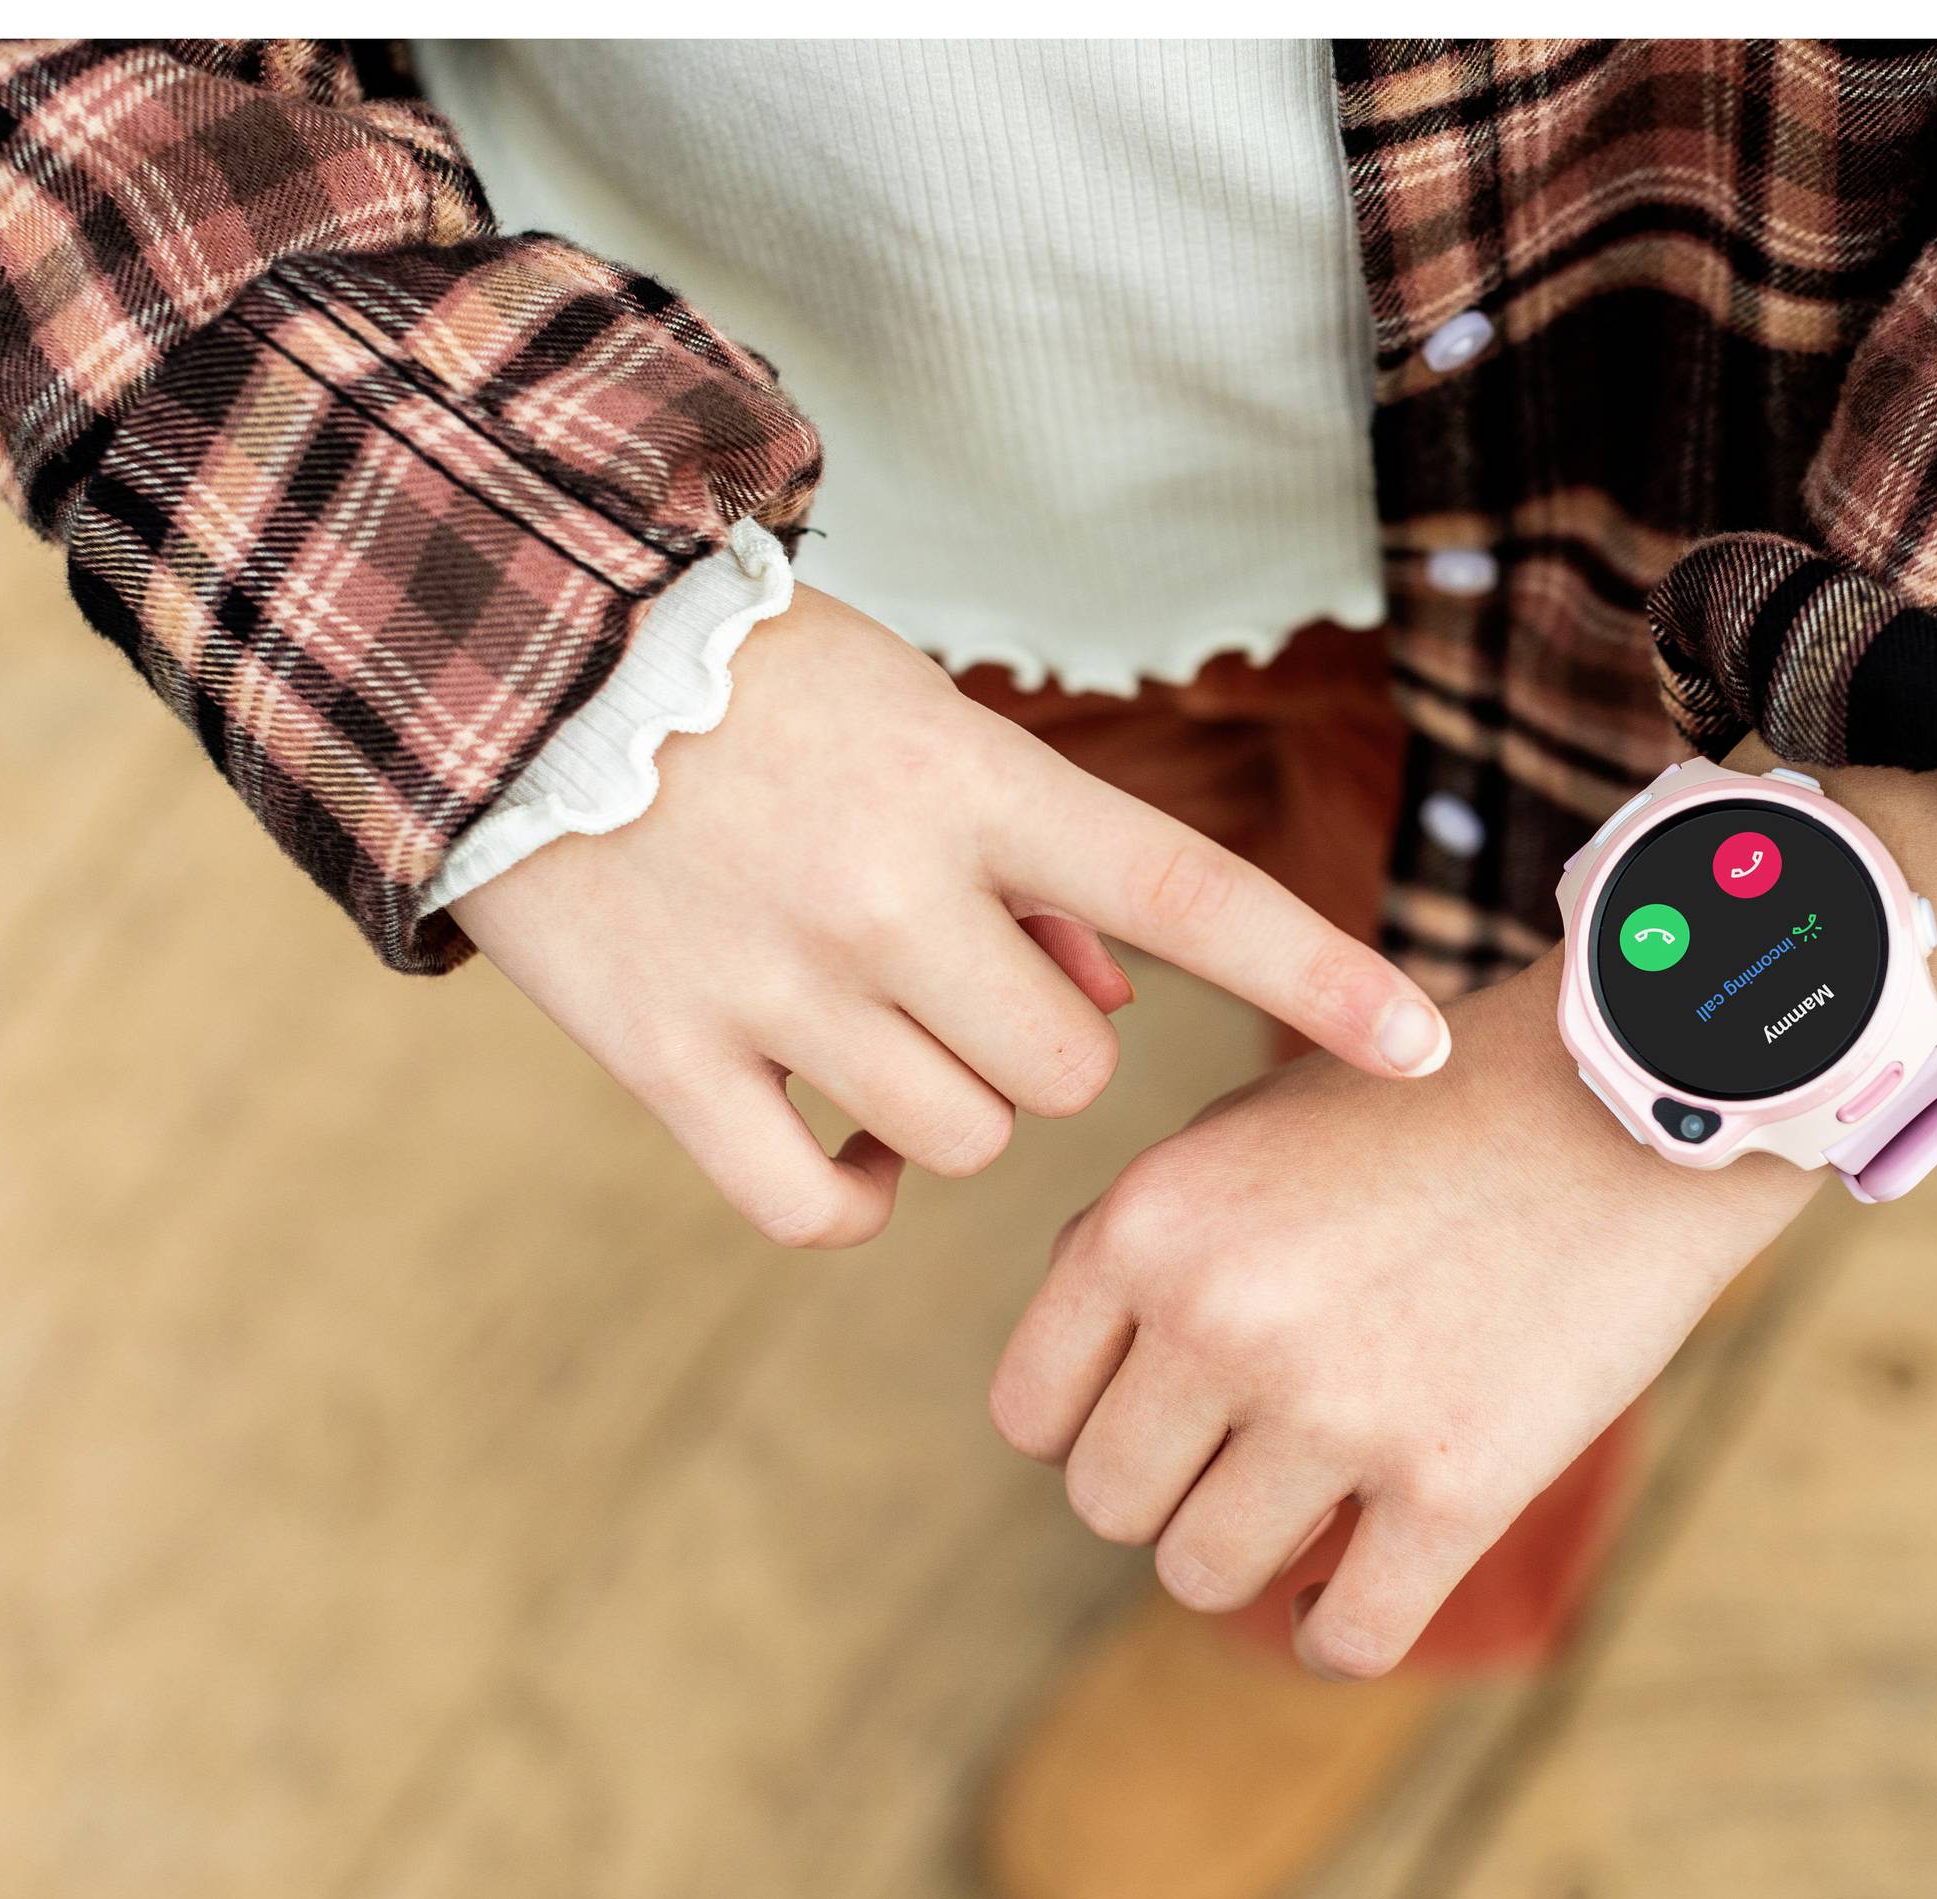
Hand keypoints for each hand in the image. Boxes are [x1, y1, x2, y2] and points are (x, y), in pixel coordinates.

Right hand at [454, 584, 1450, 1247]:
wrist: (509, 655)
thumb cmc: (759, 692)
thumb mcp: (924, 725)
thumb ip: (1036, 863)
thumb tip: (1104, 1003)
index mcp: (979, 788)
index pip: (1195, 899)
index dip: (1321, 980)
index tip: (1427, 1048)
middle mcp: (892, 891)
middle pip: (1068, 1071)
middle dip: (1041, 1047)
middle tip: (962, 979)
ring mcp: (779, 983)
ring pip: (960, 1139)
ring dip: (941, 1105)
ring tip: (867, 1021)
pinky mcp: (668, 1057)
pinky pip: (820, 1205)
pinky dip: (848, 1196)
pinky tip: (833, 1143)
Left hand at [987, 952, 1818, 1678]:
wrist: (1629, 1099)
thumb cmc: (1432, 1109)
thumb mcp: (1244, 1130)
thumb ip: (1143, 1244)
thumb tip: (1072, 1386)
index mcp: (1148, 1224)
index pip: (1032, 1413)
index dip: (1092, 1426)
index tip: (1165, 1417)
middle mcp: (1219, 1320)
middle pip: (1110, 1505)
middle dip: (1171, 1492)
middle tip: (1251, 1455)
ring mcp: (1335, 1410)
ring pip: (1205, 1576)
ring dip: (1254, 1557)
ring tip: (1317, 1504)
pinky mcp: (1455, 1487)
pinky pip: (1344, 1637)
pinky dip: (1336, 1635)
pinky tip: (1357, 1592)